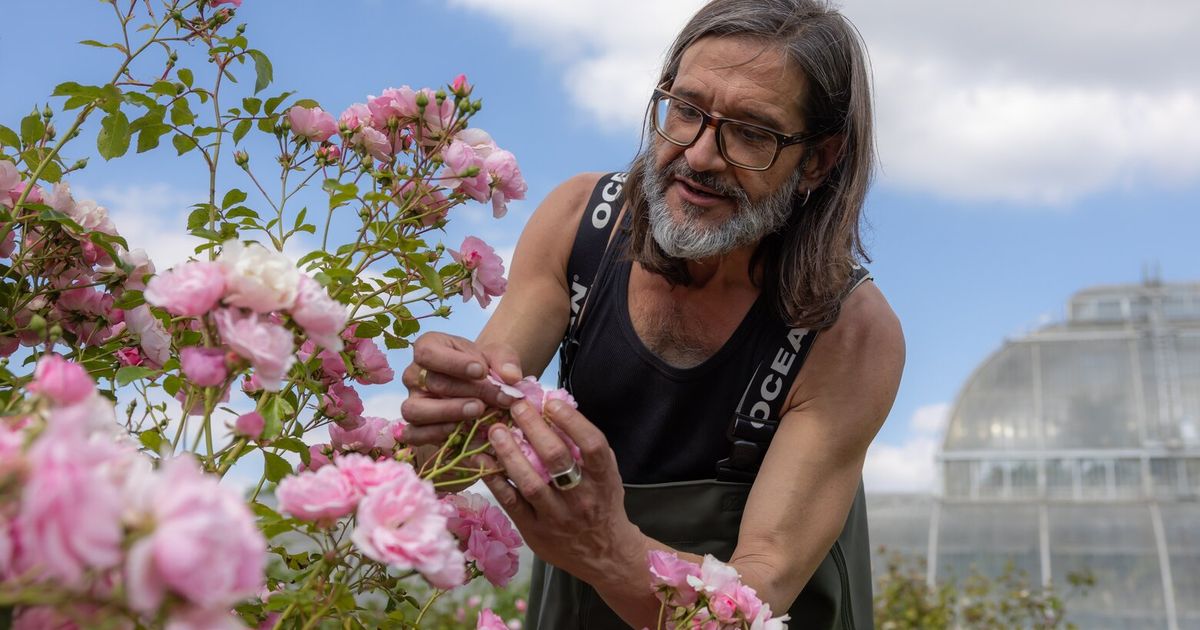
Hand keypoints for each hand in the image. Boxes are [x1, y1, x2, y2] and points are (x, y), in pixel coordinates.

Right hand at [399, 332, 522, 444]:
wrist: (482, 387)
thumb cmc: (484, 366)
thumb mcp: (499, 355)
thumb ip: (505, 361)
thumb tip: (511, 377)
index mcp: (428, 348)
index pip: (428, 353)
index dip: (454, 363)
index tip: (481, 371)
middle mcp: (414, 375)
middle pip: (432, 383)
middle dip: (468, 391)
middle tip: (496, 397)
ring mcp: (412, 401)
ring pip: (415, 410)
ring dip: (448, 412)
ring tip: (478, 410)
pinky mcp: (415, 427)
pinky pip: (414, 434)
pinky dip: (434, 434)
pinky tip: (459, 429)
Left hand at [479, 399, 645, 584]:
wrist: (604, 554)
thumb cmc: (603, 503)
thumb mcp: (607, 474)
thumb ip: (587, 447)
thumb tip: (556, 409)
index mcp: (603, 479)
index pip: (591, 445)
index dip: (572, 421)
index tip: (551, 403)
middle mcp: (582, 498)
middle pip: (556, 459)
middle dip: (533, 428)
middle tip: (516, 407)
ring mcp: (557, 517)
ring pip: (530, 483)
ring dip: (509, 454)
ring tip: (494, 431)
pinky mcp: (535, 531)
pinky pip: (512, 503)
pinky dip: (496, 481)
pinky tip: (483, 461)